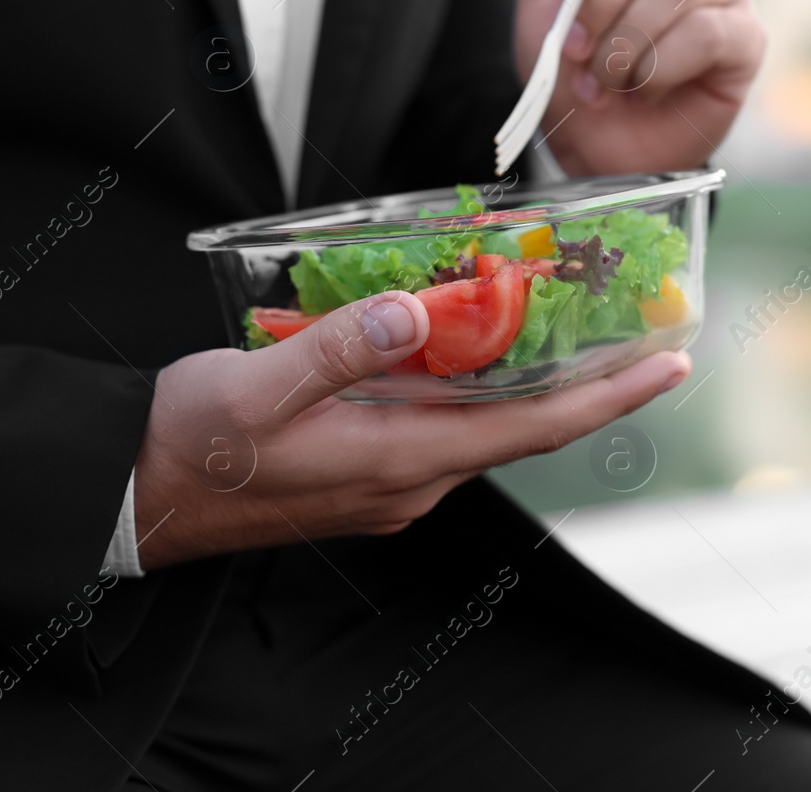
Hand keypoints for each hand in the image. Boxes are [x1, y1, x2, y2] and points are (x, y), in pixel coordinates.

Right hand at [132, 291, 690, 567]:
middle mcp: (409, 482)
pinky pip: (443, 429)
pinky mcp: (367, 473)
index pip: (531, 429)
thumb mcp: (256, 387)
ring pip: (483, 427)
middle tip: (635, 330)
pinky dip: (474, 389)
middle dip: (586, 384)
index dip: (607, 398)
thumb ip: (336, 348)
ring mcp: (390, 484)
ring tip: (567, 328)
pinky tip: (465, 348)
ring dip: (530, 384)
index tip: (671, 366)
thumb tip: (411, 312)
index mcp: (397, 461)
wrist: (139, 497)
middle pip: (522, 428)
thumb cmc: (191, 444)